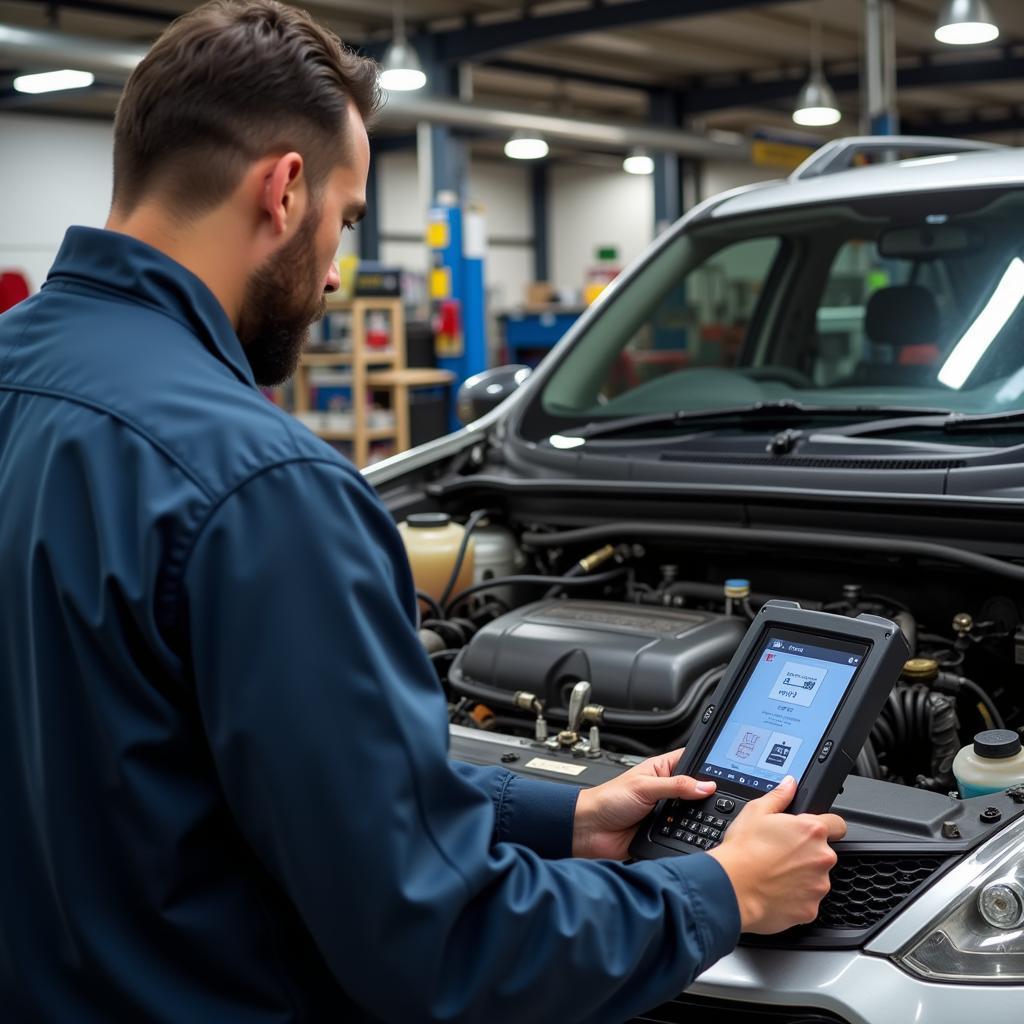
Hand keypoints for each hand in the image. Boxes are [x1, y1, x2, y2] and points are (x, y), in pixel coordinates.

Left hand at [572, 749, 715, 859]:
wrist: (590, 829)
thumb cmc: (608, 799)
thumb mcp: (644, 787)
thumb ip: (676, 786)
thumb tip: (706, 785)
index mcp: (662, 769)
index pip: (692, 761)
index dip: (708, 765)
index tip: (728, 771)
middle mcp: (667, 790)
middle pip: (697, 790)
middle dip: (707, 796)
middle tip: (721, 799)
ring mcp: (667, 812)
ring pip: (693, 814)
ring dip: (698, 817)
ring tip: (709, 818)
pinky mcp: (664, 832)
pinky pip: (684, 833)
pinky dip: (689, 835)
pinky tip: (696, 835)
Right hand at [708, 776, 845, 933]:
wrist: (732, 888)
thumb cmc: (743, 850)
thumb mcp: (756, 811)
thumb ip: (779, 796)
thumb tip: (790, 784)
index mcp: (812, 831)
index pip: (837, 824)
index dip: (824, 826)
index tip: (810, 832)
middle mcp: (821, 858)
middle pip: (823, 853)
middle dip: (807, 853)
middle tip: (781, 853)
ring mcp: (818, 886)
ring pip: (816, 878)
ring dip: (802, 876)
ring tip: (775, 873)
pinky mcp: (811, 910)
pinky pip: (807, 901)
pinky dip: (795, 897)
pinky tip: (775, 890)